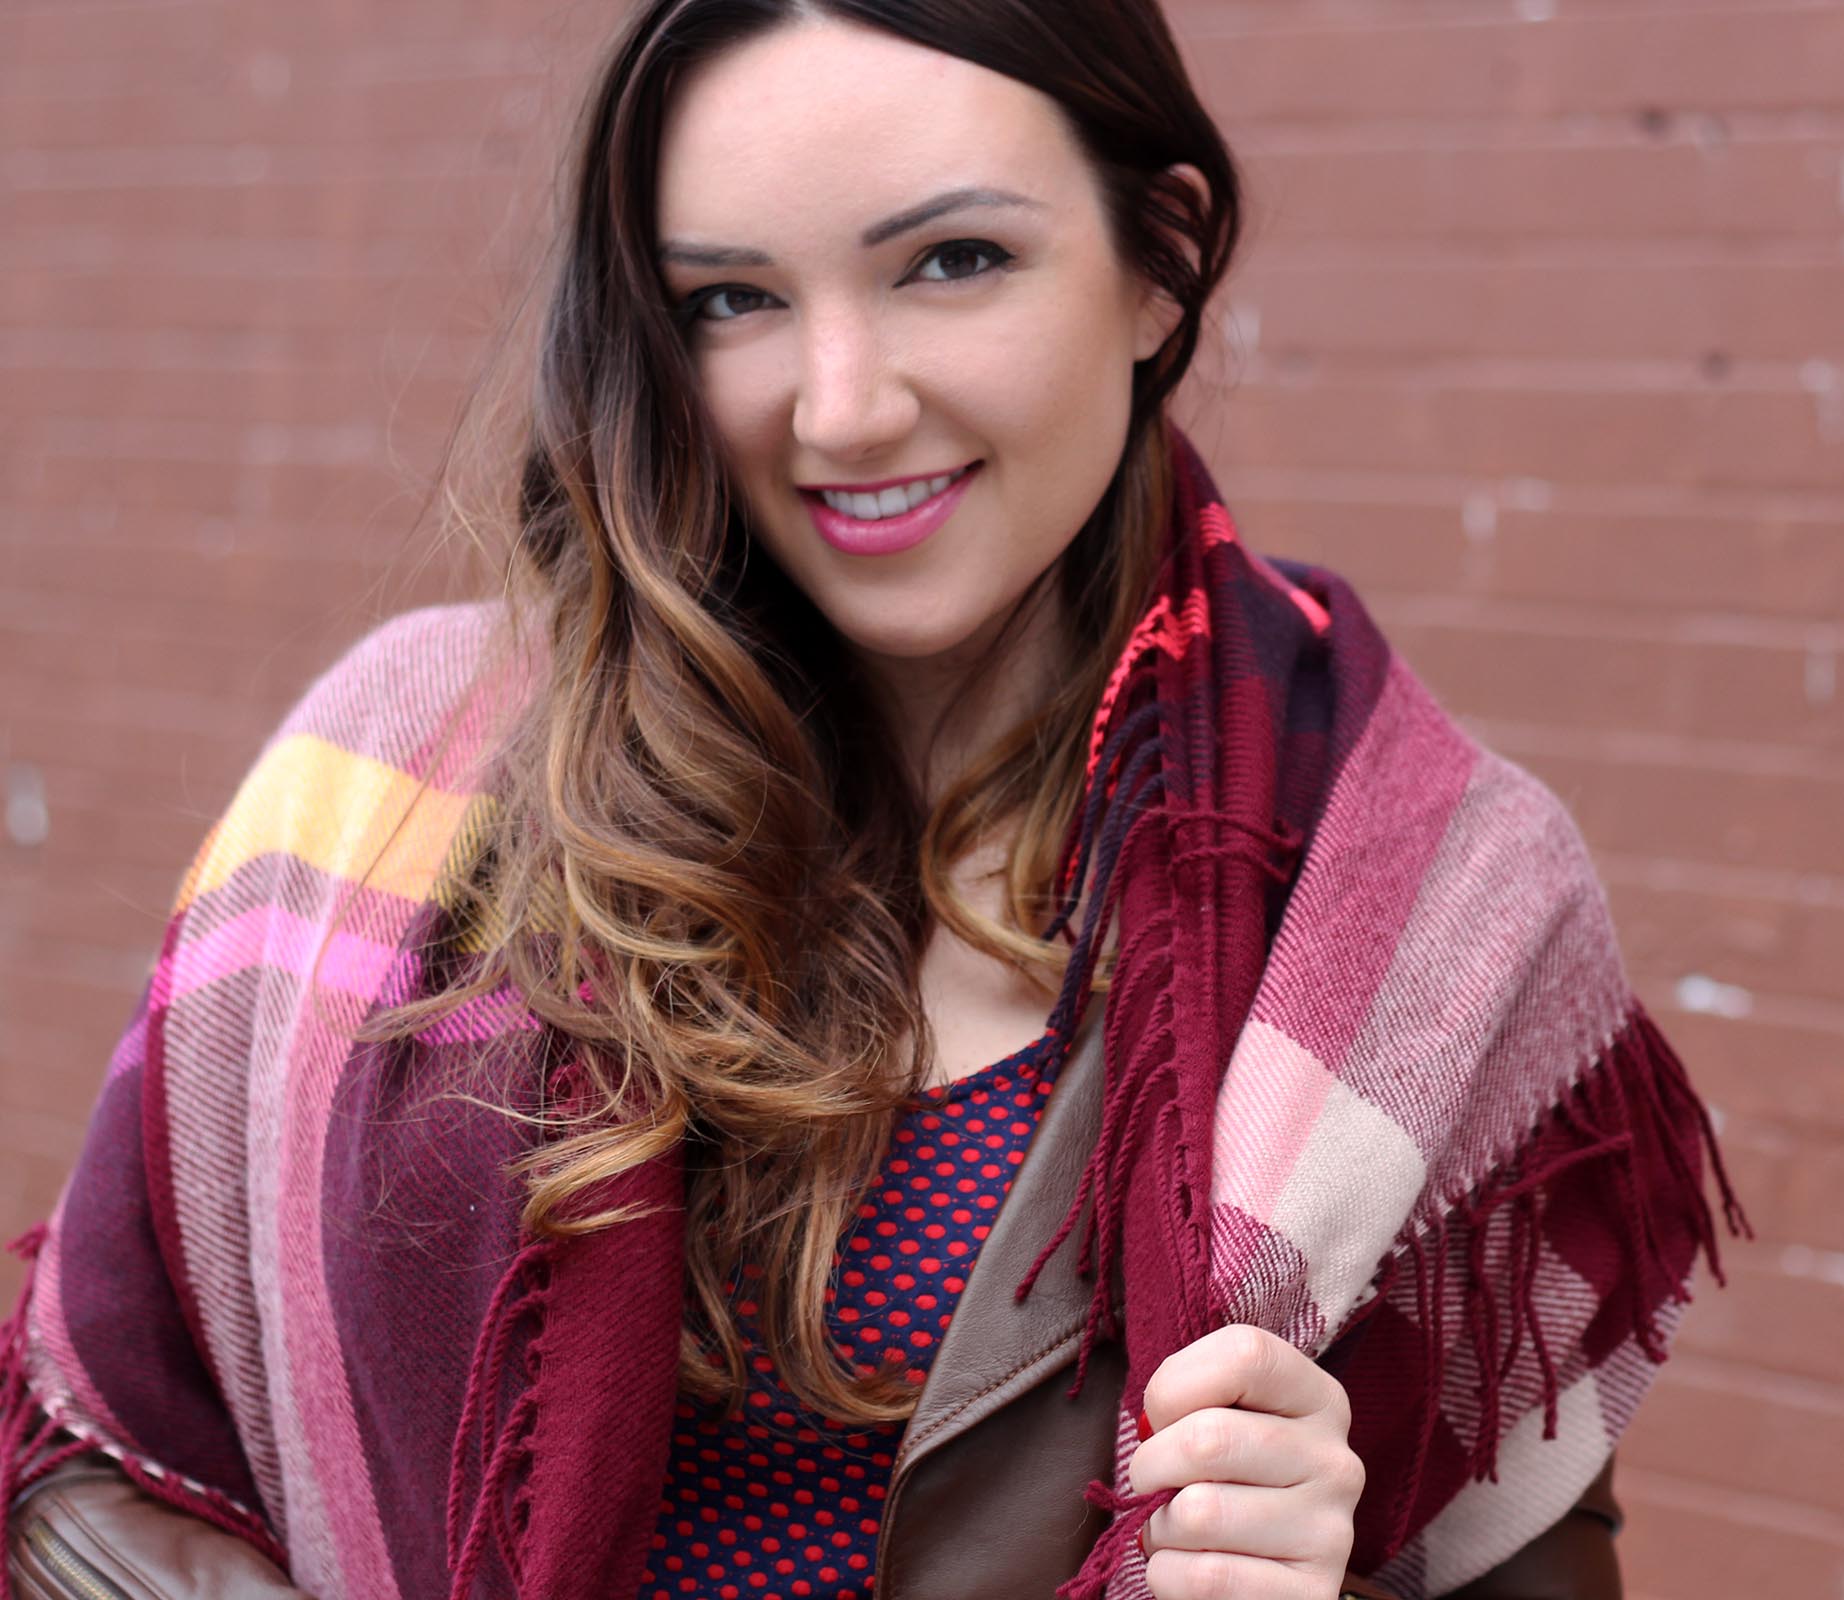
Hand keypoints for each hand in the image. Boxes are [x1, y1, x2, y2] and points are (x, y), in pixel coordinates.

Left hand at [1129, 1324, 1363, 1598]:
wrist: (1257, 1574)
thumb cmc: (1222, 1477)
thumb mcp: (1218, 1414)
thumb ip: (1191, 1396)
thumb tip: (1154, 1426)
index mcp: (1319, 1400)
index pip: (1244, 1354)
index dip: (1176, 1385)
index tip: (1162, 1417)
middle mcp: (1337, 1462)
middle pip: (1208, 1438)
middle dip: (1152, 1464)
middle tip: (1153, 1481)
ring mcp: (1331, 1534)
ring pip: (1198, 1514)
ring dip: (1160, 1527)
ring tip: (1177, 1530)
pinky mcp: (1310, 1595)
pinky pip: (1204, 1578)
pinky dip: (1167, 1575)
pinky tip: (1187, 1568)